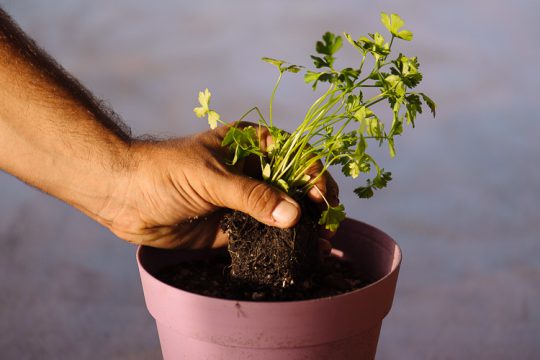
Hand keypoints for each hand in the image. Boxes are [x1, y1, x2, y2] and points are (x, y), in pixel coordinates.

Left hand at [96, 124, 338, 248]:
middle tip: (330, 223)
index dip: (313, 174)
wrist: (123, 197)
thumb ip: (251, 196)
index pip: (294, 154)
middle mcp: (253, 170)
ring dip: (305, 226)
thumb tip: (294, 215)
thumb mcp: (211, 179)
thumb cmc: (164, 173)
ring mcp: (244, 199)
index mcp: (250, 144)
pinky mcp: (234, 226)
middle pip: (295, 184)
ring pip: (284, 212)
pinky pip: (265, 234)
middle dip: (316, 203)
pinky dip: (284, 243)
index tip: (323, 197)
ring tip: (324, 243)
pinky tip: (301, 253)